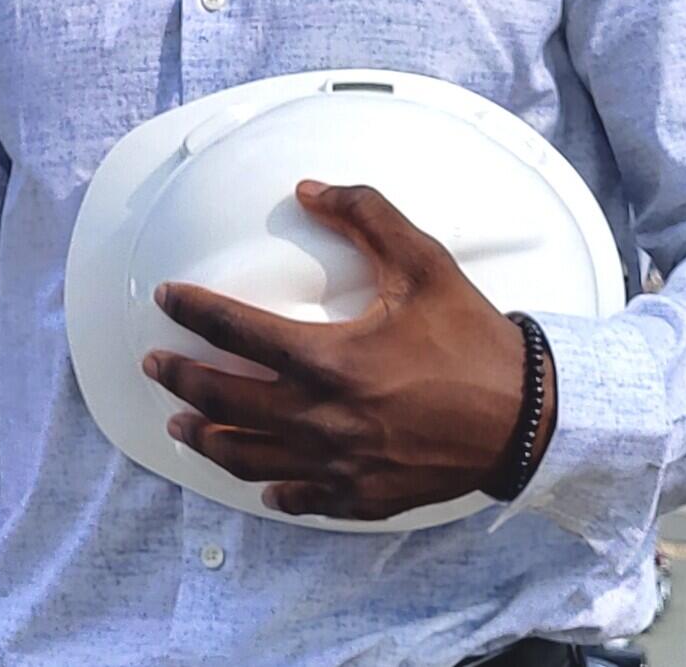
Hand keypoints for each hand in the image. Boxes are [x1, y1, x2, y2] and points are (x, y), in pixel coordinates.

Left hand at [146, 179, 553, 519]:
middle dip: (180, 380)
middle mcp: (323, 417)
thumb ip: (366, 214)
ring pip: (248, 458)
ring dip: (207, 439)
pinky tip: (257, 483)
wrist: (530, 418)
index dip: (193, 310)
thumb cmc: (474, 338)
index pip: (236, 330)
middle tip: (156, 366)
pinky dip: (270, 489)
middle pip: (225, 400)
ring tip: (180, 426)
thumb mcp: (423, 262)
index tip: (166, 298)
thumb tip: (311, 188)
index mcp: (330, 359)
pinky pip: (300, 498)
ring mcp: (339, 464)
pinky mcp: (362, 496)